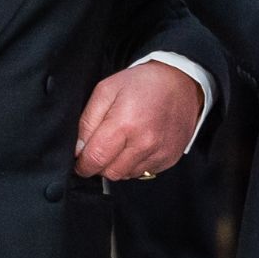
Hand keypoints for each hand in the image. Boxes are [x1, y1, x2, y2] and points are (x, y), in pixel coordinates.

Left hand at [74, 61, 201, 179]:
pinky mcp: (169, 158)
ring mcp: (159, 153)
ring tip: (124, 141)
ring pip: (126, 175)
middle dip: (100, 164)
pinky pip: (144, 172)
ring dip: (119, 164)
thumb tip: (79, 149)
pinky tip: (139, 143)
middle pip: (110, 173)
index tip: (81, 159)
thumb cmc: (141, 83)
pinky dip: (136, 163)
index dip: (82, 164)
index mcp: (125, 124)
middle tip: (103, 146)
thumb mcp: (106, 90)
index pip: (95, 160)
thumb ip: (87, 120)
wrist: (180, 81)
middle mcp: (144, 143)